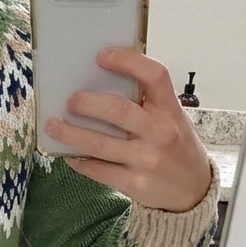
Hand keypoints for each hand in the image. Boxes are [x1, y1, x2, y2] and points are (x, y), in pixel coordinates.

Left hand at [44, 47, 212, 212]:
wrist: (193, 190)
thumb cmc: (176, 147)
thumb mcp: (173, 119)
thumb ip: (147, 103)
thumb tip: (101, 83)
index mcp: (170, 110)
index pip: (155, 76)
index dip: (127, 61)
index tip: (101, 55)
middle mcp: (160, 133)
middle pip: (118, 110)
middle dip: (87, 103)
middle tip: (69, 100)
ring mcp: (146, 160)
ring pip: (99, 144)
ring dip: (70, 133)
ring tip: (52, 125)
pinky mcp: (133, 184)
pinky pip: (97, 170)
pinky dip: (78, 161)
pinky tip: (68, 154)